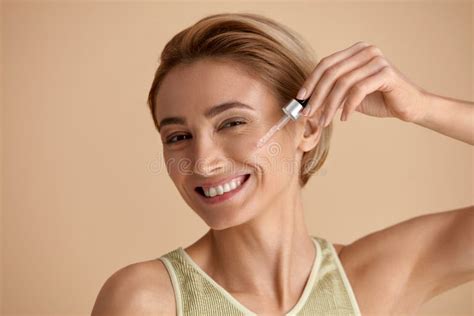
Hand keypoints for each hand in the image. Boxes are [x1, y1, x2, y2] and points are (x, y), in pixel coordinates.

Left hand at [299, 41, 427, 126]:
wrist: (409, 106)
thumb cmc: (378, 99)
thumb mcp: (349, 95)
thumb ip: (331, 94)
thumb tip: (306, 103)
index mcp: (355, 51)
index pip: (326, 64)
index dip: (311, 81)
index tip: (300, 98)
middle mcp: (365, 51)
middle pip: (331, 73)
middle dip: (317, 96)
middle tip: (308, 113)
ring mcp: (376, 60)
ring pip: (343, 83)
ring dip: (330, 105)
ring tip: (324, 121)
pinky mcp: (386, 73)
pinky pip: (358, 90)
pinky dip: (348, 106)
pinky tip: (345, 118)